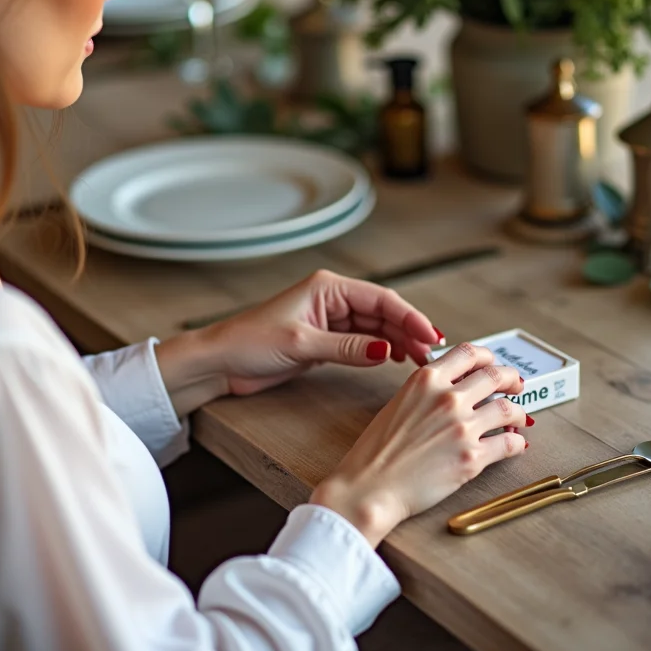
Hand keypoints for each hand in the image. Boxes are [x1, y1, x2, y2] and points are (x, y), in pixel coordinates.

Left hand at [202, 269, 443, 396]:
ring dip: (398, 343)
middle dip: (409, 331)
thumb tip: (385, 351)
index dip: (409, 317)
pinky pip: (362, 343)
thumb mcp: (301, 344)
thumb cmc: (249, 342)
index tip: (430, 335)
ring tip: (419, 360)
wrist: (220, 362)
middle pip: (383, 313)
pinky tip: (395, 360)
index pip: (380, 299)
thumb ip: (346, 348)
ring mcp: (329, 320)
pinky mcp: (325, 341)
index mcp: (327, 288)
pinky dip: (380, 351)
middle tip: (430, 354)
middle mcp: (332, 300)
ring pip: (376, 329)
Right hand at [309, 342, 529, 546]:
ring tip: (518, 419)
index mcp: (426, 379)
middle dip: (511, 380)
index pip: (469, 353)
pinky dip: (517, 444)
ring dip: (518, 413)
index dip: (488, 357)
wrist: (369, 488)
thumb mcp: (398, 404)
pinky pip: (509, 444)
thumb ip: (427, 392)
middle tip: (516, 387)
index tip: (494, 364)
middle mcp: (448, 397)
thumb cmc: (375, 452)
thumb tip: (453, 390)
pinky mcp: (473, 458)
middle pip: (495, 376)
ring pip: (508, 409)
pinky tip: (515, 445)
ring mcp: (463, 427)